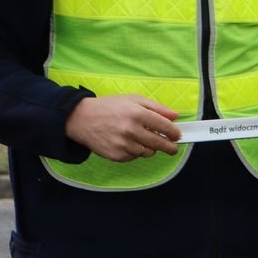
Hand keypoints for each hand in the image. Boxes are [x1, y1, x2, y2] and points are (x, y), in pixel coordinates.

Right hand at [64, 95, 180, 162]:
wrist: (81, 119)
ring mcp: (123, 144)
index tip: (177, 135)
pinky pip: (134, 157)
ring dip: (150, 148)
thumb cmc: (109, 107)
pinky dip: (135, 152)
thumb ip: (157, 107)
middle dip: (170, 147)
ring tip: (143, 140)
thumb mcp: (133, 99)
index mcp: (137, 113)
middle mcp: (131, 130)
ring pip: (148, 152)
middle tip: (173, 147)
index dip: (174, 133)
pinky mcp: (116, 155)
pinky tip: (128, 143)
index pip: (164, 127)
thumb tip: (175, 116)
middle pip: (159, 143)